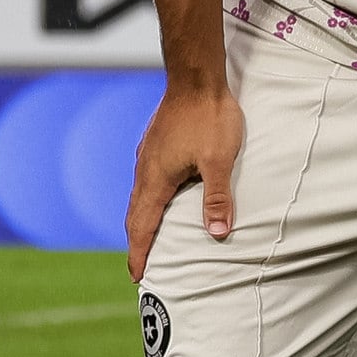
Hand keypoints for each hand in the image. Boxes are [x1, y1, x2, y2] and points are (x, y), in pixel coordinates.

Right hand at [126, 80, 243, 276]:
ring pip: (140, 197)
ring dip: (142, 221)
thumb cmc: (209, 118)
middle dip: (138, 242)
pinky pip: (147, 182)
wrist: (195, 80)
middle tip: (141, 266)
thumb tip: (219, 233)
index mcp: (155, 180)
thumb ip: (218, 198)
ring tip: (150, 239)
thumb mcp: (220, 161)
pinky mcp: (155, 147)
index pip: (142, 227)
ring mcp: (148, 157)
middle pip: (136, 215)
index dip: (139, 253)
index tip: (136, 277)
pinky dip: (150, 200)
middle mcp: (145, 171)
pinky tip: (162, 199)